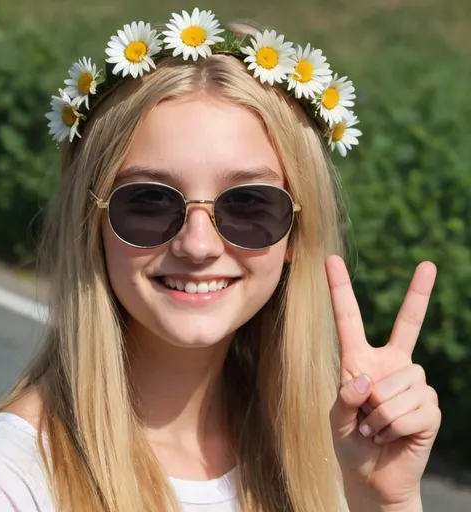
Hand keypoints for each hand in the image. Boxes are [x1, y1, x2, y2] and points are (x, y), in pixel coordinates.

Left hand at [326, 255, 440, 508]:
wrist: (373, 478)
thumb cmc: (349, 444)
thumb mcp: (336, 419)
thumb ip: (344, 398)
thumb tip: (366, 380)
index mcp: (360, 359)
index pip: (349, 319)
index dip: (340, 289)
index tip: (331, 260)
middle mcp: (391, 364)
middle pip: (407, 328)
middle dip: (419, 294)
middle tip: (426, 271)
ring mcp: (413, 383)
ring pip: (399, 383)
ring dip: (381, 414)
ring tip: (375, 427)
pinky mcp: (429, 406)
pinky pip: (412, 409)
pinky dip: (394, 428)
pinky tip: (392, 436)